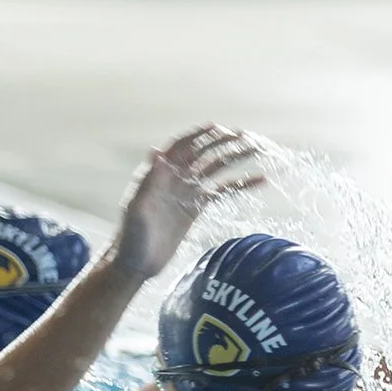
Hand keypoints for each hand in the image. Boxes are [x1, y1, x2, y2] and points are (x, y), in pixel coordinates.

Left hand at [105, 124, 266, 282]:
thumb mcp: (138, 208)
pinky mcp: (197, 208)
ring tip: (257, 148)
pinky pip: (222, 192)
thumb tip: (156, 151)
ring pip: (215, 169)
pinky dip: (240, 185)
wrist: (136, 264)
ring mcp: (187, 192)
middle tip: (244, 135)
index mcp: (158, 174)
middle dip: (222, 142)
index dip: (197, 135)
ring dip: (235, 157)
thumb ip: (149, 181)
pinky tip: (260, 180)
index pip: (179, 147)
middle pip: (202, 153)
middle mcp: (174, 178)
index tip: (216, 126)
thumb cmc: (131, 236)